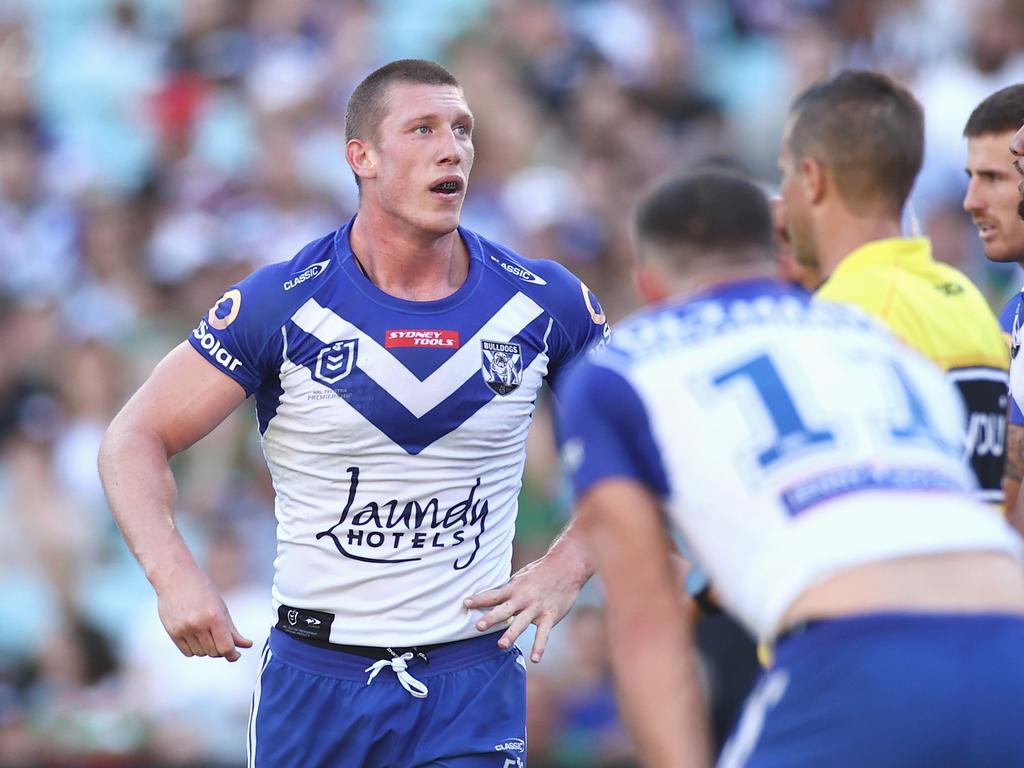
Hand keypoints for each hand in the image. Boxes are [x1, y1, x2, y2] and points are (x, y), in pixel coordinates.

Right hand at [155, 567, 252, 661]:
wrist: (175, 578)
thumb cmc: (203, 591)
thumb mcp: (221, 608)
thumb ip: (233, 630)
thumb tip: (247, 645)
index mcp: (215, 617)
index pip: (226, 647)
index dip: (232, 655)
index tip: (236, 655)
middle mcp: (199, 625)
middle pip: (214, 652)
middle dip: (221, 650)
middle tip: (222, 640)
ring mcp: (184, 630)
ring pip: (201, 654)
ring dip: (207, 649)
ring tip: (207, 633)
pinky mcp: (172, 633)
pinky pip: (188, 653)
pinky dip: (195, 649)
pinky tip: (196, 636)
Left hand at [464, 554, 584, 663]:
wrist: (567, 566)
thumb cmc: (540, 572)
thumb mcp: (520, 578)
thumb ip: (508, 591)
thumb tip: (490, 600)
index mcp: (514, 588)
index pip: (493, 595)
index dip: (479, 599)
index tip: (465, 603)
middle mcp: (523, 599)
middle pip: (504, 610)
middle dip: (491, 618)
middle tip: (478, 627)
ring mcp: (536, 608)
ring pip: (521, 623)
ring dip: (511, 634)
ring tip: (501, 645)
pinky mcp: (550, 616)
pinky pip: (544, 634)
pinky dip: (540, 647)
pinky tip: (535, 659)